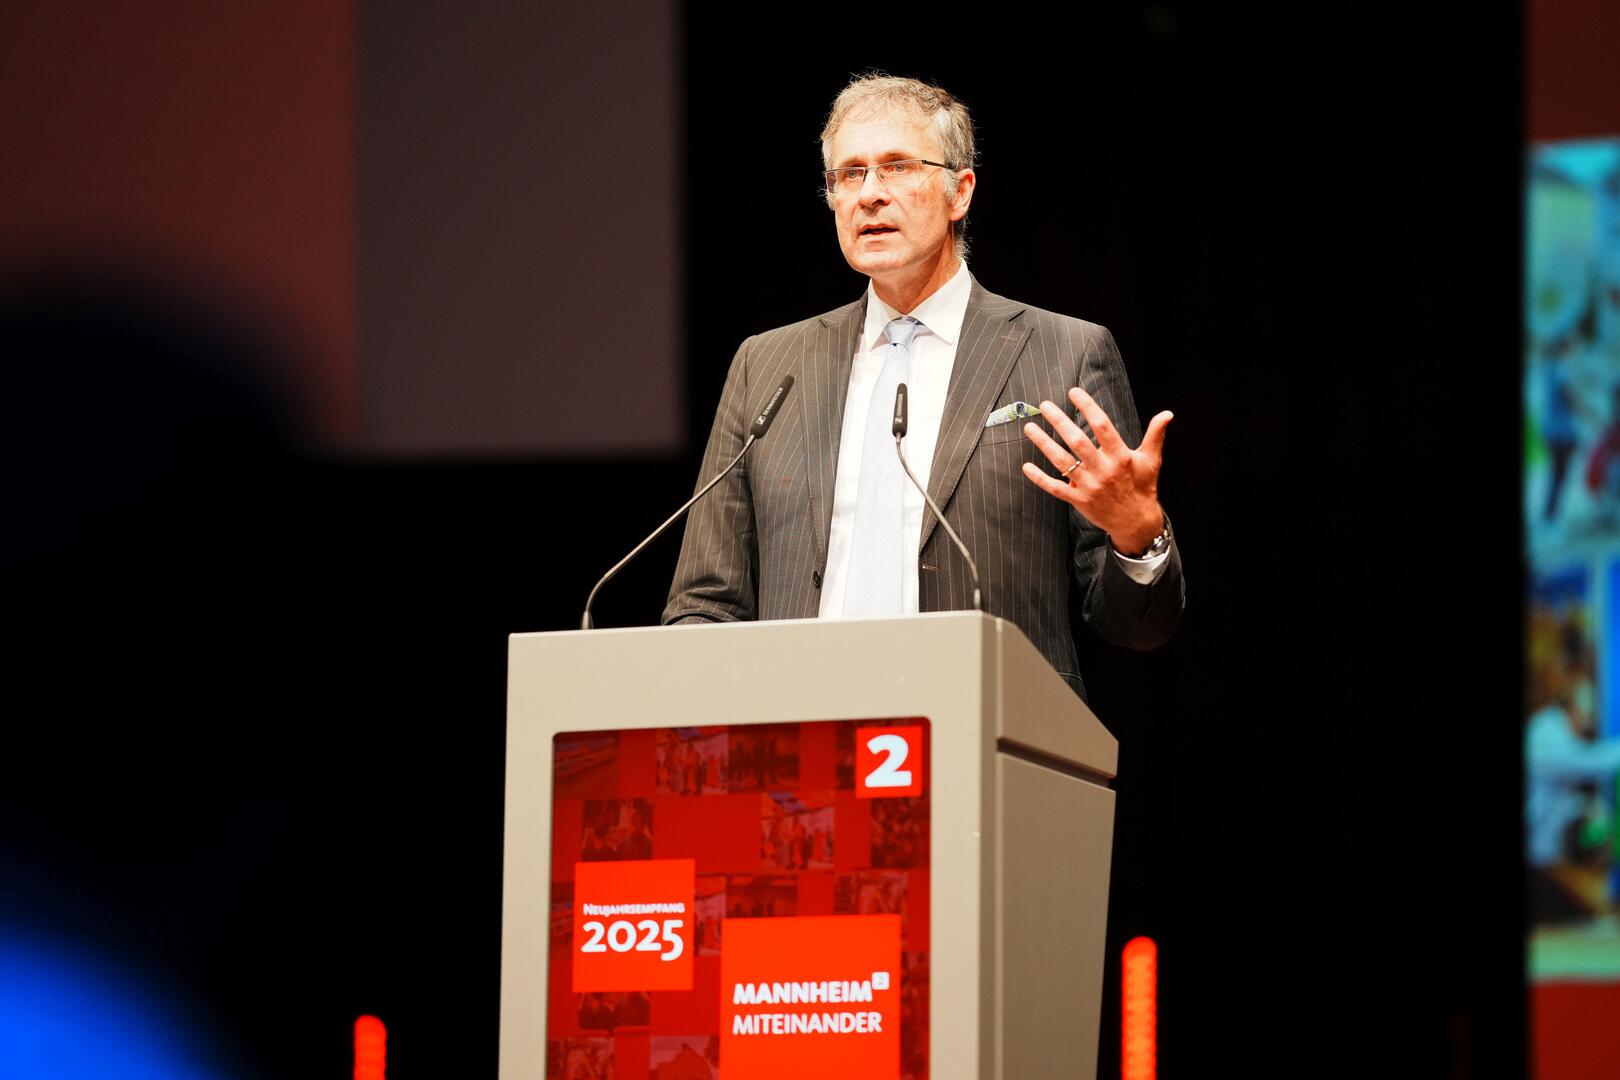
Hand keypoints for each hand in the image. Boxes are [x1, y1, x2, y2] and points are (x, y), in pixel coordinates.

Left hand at [1021, 386, 1171, 554]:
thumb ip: (1155, 435)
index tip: (1074, 392)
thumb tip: (1167, 413)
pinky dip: (1039, 478)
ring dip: (1044, 444)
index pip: (1102, 426)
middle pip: (1078, 441)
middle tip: (1045, 405)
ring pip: (1062, 462)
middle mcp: (1103, 470)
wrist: (1135, 522)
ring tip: (1030, 427)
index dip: (1088, 407)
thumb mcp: (1151, 460)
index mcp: (1121, 457)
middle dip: (1060, 422)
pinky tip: (1025, 466)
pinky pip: (1055, 488)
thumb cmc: (1142, 487)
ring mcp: (1089, 486)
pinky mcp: (1078, 500)